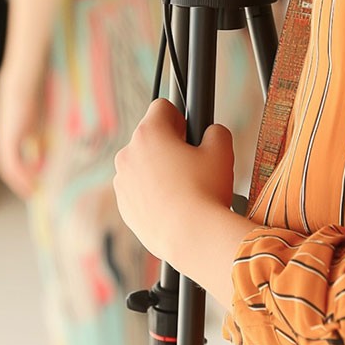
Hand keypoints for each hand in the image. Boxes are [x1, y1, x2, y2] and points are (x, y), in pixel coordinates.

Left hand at [0, 73, 44, 197]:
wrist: (20, 84)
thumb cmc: (30, 96)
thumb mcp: (36, 119)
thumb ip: (38, 136)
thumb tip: (45, 152)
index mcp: (8, 138)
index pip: (15, 163)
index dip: (25, 175)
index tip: (37, 185)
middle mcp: (2, 144)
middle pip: (11, 171)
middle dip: (22, 184)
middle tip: (36, 195)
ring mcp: (3, 144)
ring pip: (10, 172)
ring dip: (21, 185)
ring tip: (34, 195)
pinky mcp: (6, 143)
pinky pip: (13, 167)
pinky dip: (22, 178)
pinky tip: (32, 185)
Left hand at [114, 100, 233, 265]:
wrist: (192, 237)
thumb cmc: (206, 191)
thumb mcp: (222, 150)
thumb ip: (215, 131)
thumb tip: (210, 133)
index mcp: (149, 133)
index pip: (162, 107)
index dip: (180, 117)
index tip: (188, 133)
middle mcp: (128, 154)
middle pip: (150, 137)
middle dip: (168, 145)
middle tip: (191, 163)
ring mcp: (123, 182)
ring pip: (142, 164)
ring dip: (158, 169)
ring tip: (183, 188)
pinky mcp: (124, 206)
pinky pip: (138, 190)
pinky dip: (152, 193)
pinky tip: (173, 205)